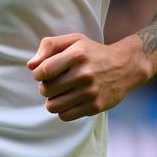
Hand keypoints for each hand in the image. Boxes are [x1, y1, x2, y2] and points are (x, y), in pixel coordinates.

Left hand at [27, 33, 149, 121]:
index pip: (44, 71)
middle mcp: (84, 74)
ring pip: (53, 106)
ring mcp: (91, 92)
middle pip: (46, 90)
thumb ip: (49, 46)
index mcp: (77, 55)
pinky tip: (71, 100)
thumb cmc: (93, 52)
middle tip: (55, 83)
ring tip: (61, 93)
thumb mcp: (74, 40)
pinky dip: (63, 110)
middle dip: (45, 87)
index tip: (43, 73)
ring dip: (52, 100)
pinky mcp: (95, 107)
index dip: (38, 74)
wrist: (125, 66)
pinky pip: (65, 116)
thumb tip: (31, 66)